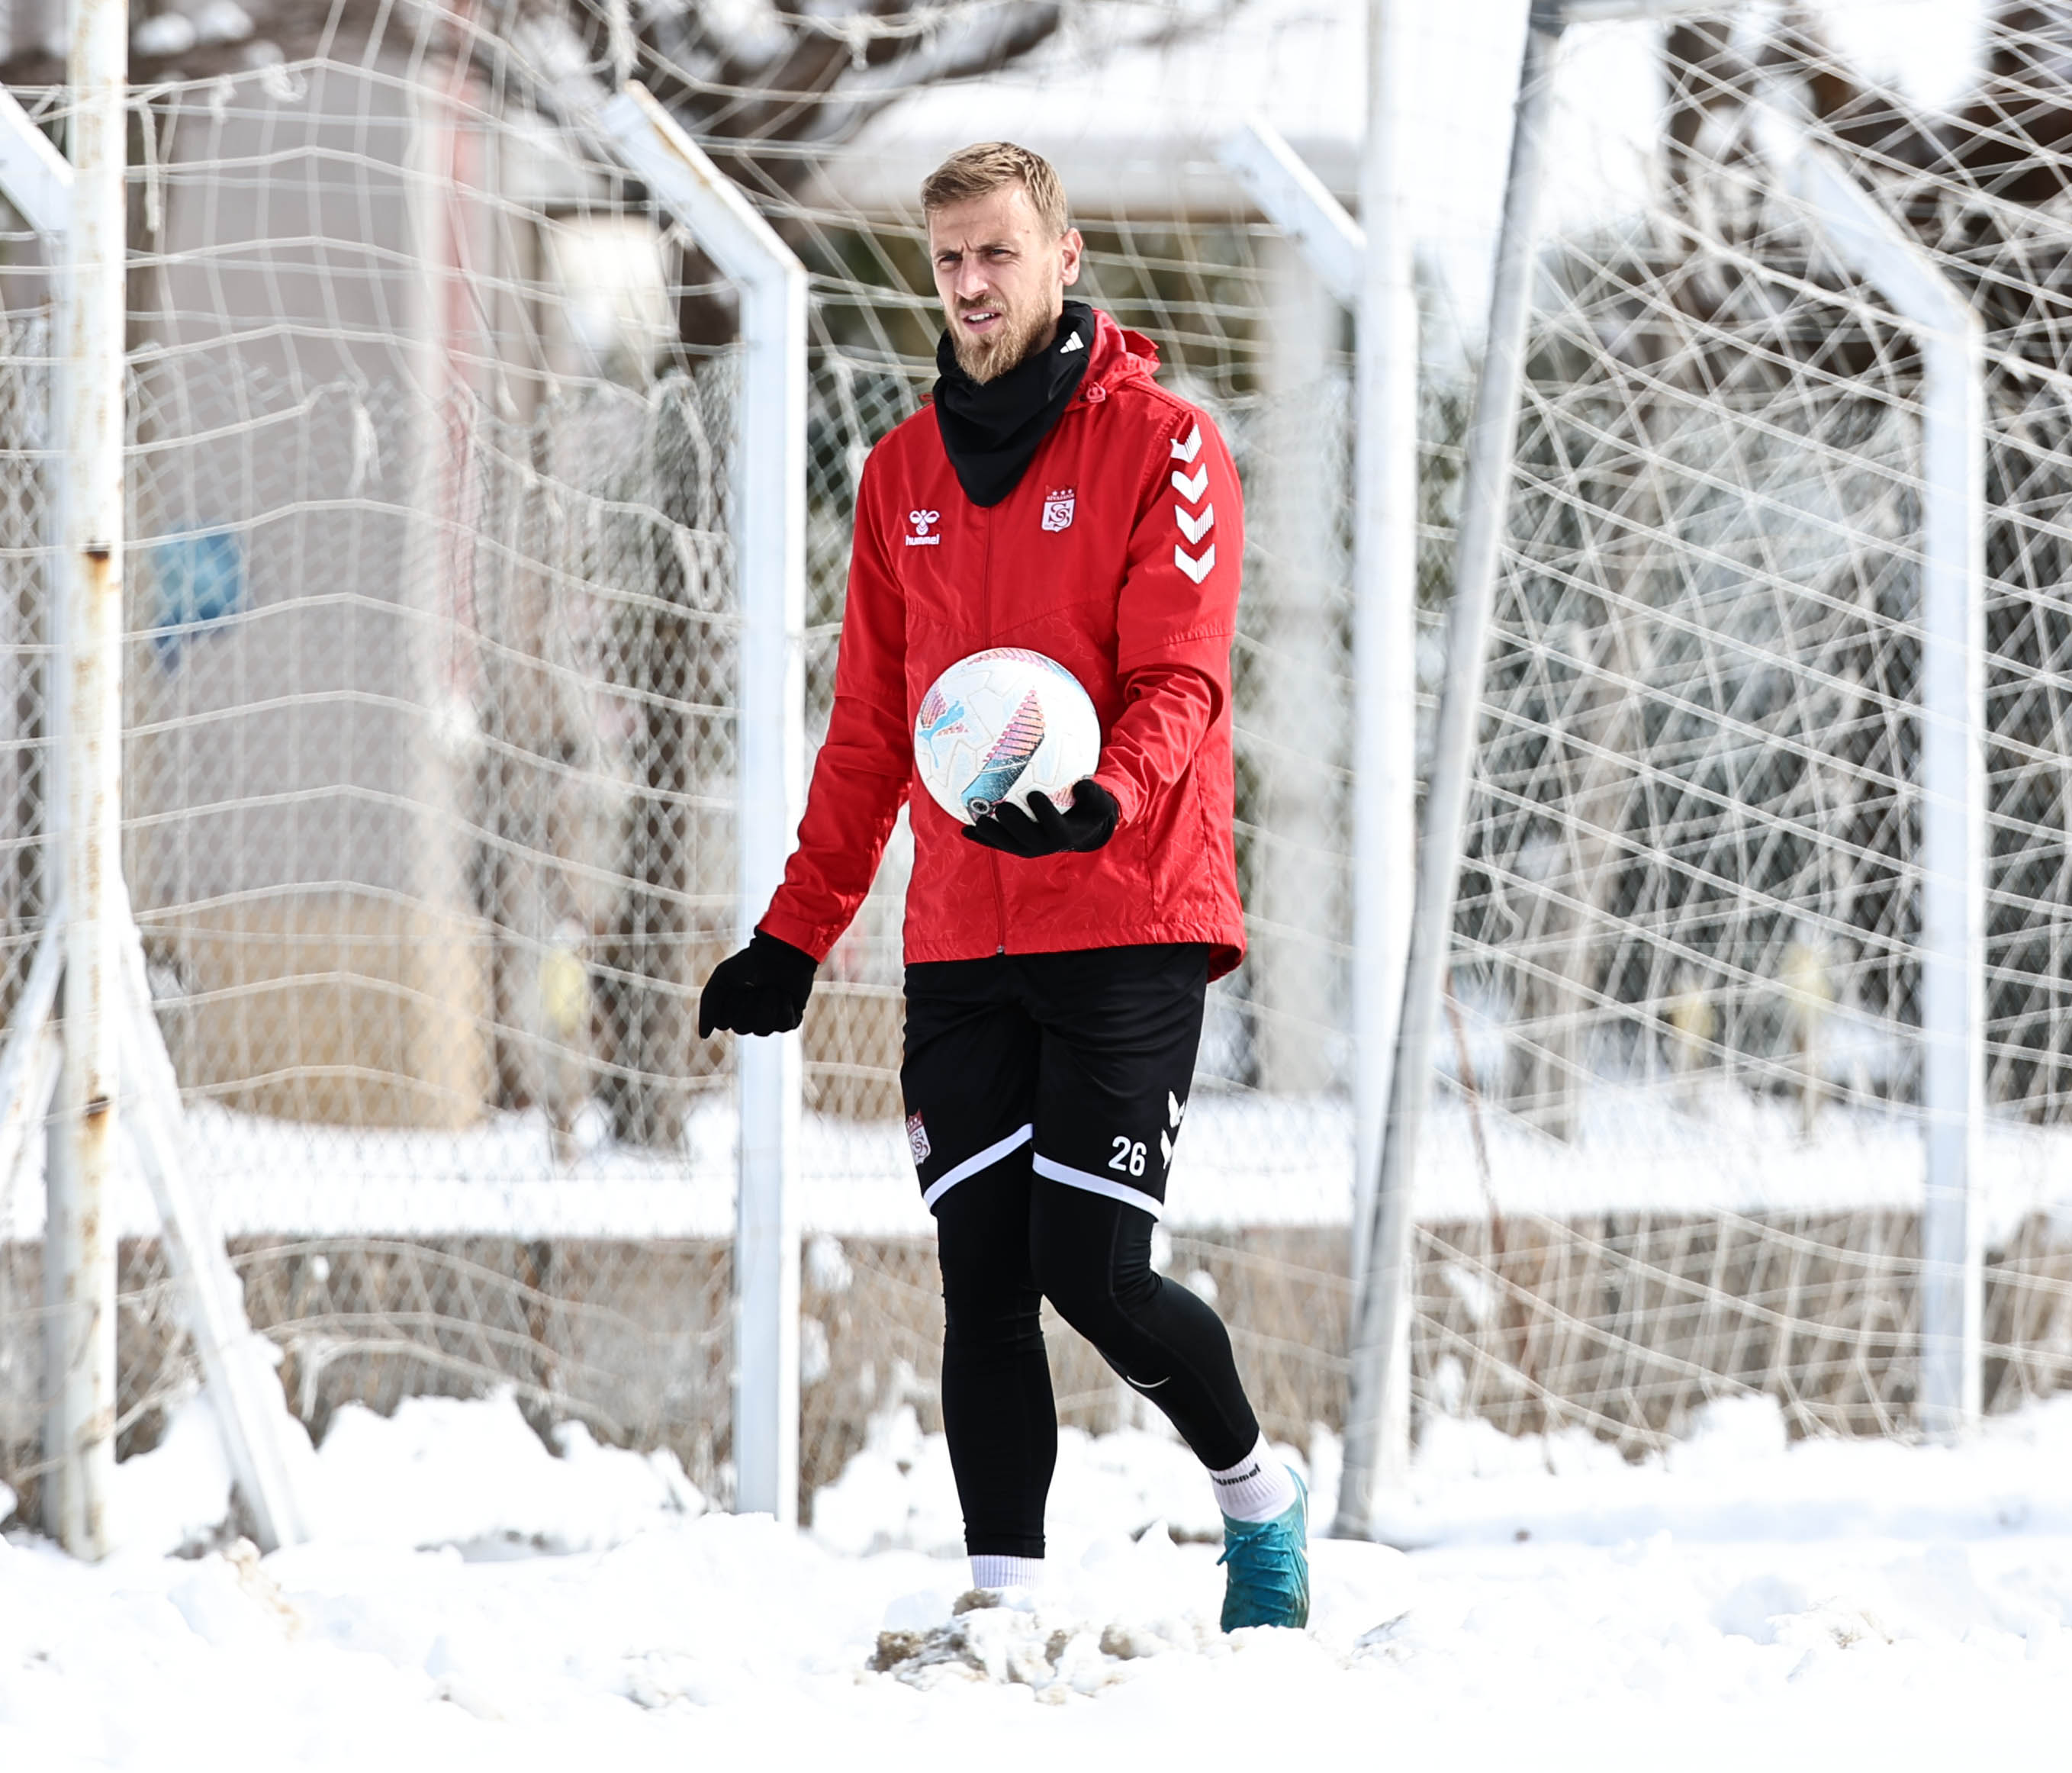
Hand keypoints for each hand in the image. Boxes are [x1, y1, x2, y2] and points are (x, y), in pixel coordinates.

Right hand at [697, 930, 817, 1036]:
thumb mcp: (722, 976)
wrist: (783, 952)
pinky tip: (787, 995)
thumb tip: (704, 1035)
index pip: (722, 1023)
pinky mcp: (789, 1021)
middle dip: (750, 1003)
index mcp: (730, 1010)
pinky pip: (784, 1026)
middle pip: (742, 1028)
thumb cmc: (751, 962)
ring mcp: (769, 1022)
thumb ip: (708, 1004)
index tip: (737, 985)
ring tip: (774, 988)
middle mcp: (748, 1019)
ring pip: (763, 1031)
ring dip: (768, 1004)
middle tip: (757, 985)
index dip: (730, 1004)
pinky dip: (785, 1007)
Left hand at [962, 780, 1118, 858]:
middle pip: (1027, 838)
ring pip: (1008, 844)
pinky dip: (981, 839)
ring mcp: (1027, 848)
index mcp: (1064, 835)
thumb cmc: (1088, 811)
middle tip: (1003, 806)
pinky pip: (996, 844)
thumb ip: (1093, 794)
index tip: (1035, 794)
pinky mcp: (1015, 847)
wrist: (1077, 829)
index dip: (1044, 812)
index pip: (1054, 826)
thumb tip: (1083, 783)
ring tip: (979, 820)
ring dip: (992, 834)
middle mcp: (1044, 846)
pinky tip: (964, 829)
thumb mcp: (1098, 803)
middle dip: (1014, 824)